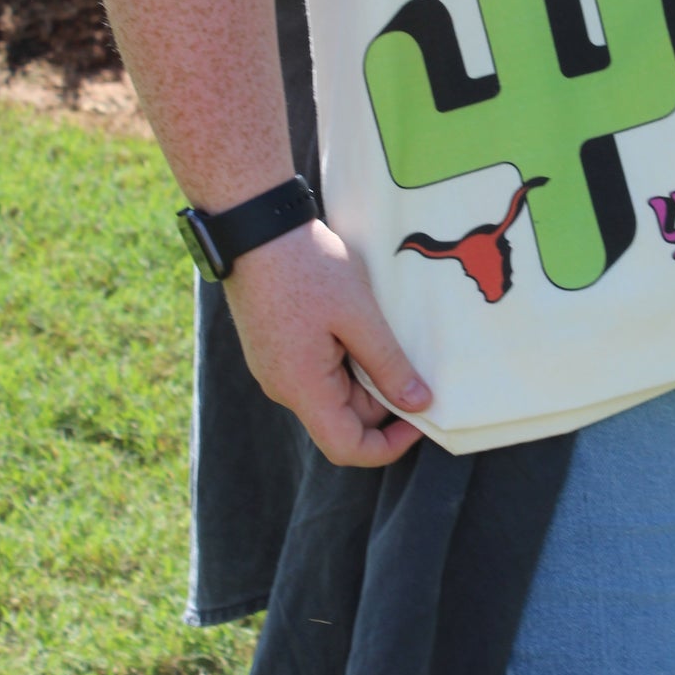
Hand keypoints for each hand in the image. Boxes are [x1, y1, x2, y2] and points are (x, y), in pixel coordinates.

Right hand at [224, 218, 429, 466]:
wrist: (254, 226)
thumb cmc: (306, 267)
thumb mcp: (359, 314)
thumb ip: (388, 364)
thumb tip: (419, 404)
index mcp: (302, 388)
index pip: (346, 448)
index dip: (388, 447)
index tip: (421, 420)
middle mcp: (283, 387)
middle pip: (342, 417)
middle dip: (381, 398)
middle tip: (413, 359)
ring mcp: (275, 367)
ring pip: (332, 391)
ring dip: (363, 372)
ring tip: (382, 331)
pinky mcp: (274, 348)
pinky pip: (317, 369)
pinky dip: (344, 356)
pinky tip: (359, 323)